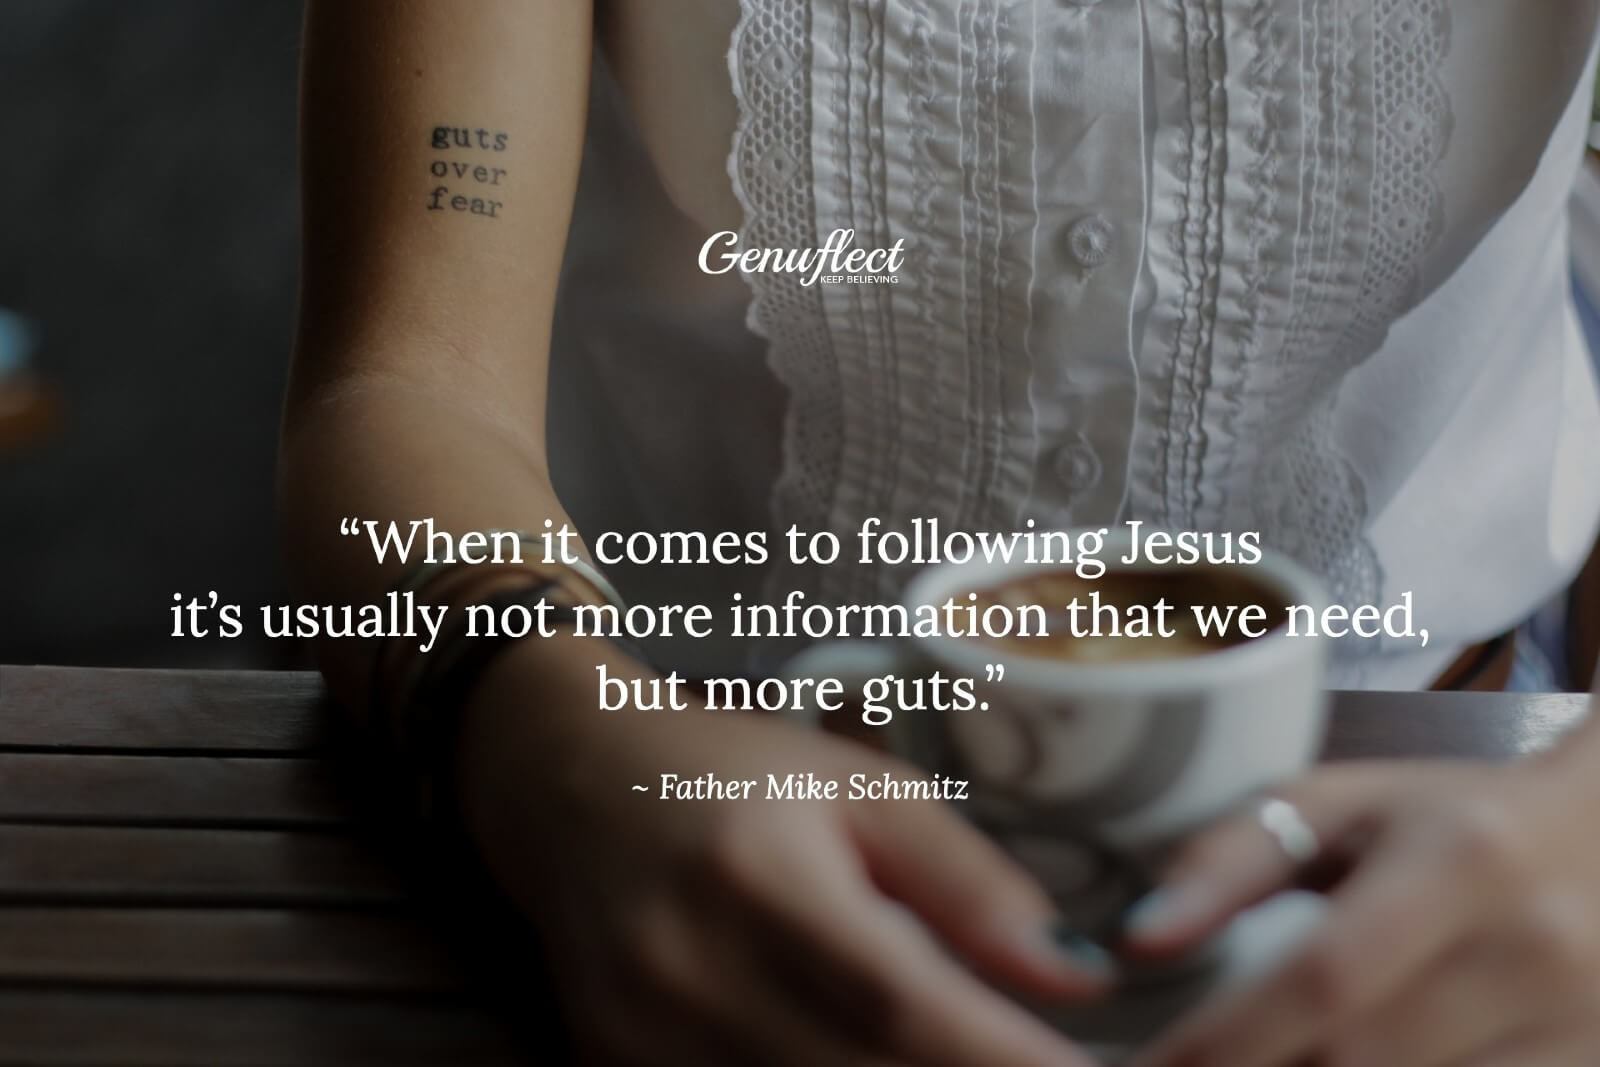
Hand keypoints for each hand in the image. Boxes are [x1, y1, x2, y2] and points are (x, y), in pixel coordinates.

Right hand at [455, 640, 1108, 1066]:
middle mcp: (688, 978)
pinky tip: (881, 1062)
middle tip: (1053, 1065)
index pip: (905, 1007)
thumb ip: (968, 883)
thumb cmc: (728, 774)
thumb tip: (1080, 977)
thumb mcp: (860, 789)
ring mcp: (641, 1045)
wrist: (570, 790)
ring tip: (969, 1052)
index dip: (1009, 1058)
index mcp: (759, 880)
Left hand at [1123, 757, 1599, 1066]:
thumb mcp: (1343, 803)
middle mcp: (1536, 954)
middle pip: (1362, 1063)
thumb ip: (1232, 857)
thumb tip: (1138, 938)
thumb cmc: (1454, 817)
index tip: (1148, 1064)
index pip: (1326, 978)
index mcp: (1463, 861)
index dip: (1224, 1040)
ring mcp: (1579, 1031)